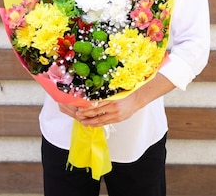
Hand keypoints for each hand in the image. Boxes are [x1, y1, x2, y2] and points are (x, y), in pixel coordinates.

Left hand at [58, 74, 175, 126]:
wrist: (138, 98)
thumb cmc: (126, 92)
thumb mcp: (114, 90)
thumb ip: (104, 94)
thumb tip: (91, 96)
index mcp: (111, 97)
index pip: (95, 103)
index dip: (86, 106)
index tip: (79, 107)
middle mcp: (113, 106)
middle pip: (95, 112)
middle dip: (85, 114)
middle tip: (78, 114)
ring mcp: (116, 114)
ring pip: (99, 119)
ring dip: (89, 121)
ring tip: (82, 121)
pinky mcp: (118, 119)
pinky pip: (105, 122)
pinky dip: (97, 124)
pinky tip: (92, 124)